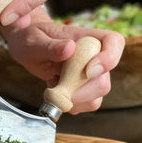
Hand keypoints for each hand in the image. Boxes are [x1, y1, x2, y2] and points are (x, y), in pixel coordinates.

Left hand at [0, 21, 124, 113]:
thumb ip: (50, 46)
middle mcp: (94, 55)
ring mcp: (90, 74)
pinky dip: (71, 105)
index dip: (109, 59)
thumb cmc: (31, 39)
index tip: (88, 71)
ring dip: (74, 100)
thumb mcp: (34, 40)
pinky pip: (87, 103)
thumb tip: (69, 48)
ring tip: (53, 88)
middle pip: (103, 80)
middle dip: (80, 91)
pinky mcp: (83, 88)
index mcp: (86, 37)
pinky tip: (57, 92)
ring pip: (97, 96)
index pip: (114, 42)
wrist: (27, 47)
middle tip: (57, 87)